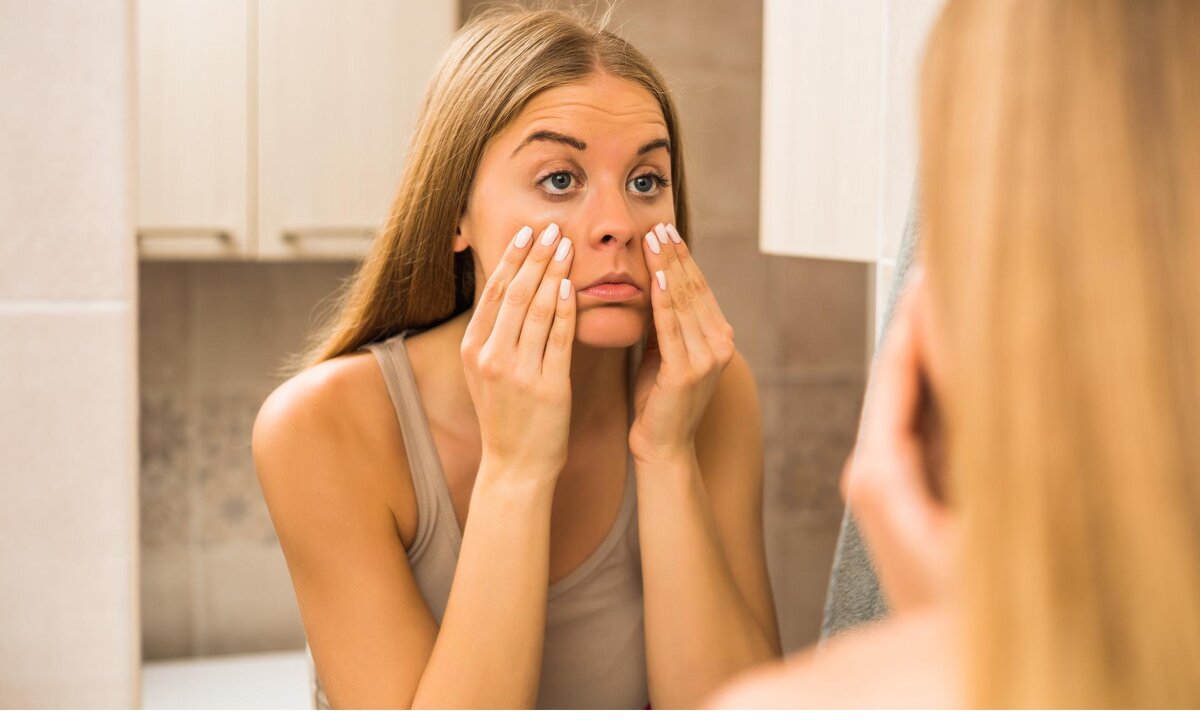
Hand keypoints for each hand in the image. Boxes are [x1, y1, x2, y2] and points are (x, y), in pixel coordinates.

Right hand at [461, 223, 576, 483]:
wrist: (517, 466)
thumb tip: (511, 289)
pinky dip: (565, 310)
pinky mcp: (546, 387)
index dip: (512, 258)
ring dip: (553, 272)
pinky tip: (573, 286)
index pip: (494, 292)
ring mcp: (517, 372)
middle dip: (535, 256)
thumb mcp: (488, 372)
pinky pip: (558, 339)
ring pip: (536, 310)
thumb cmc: (508, 417)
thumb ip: (496, 334)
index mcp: (474, 350)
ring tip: (568, 245)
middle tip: (553, 227)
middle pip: (515, 293)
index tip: (529, 231)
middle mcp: (491, 357)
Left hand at [629, 223, 734, 463]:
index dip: (682, 258)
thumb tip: (653, 283)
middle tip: (658, 224)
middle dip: (674, 255)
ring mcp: (707, 358)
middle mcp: (720, 344)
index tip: (664, 231)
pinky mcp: (687, 371)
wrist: (663, 447)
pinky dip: (662, 300)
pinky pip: (670, 327)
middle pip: (693, 289)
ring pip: (683, 302)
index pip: (698, 288)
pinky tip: (654, 277)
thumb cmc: (658, 400)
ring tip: (653, 240)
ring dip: (666, 267)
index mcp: (718, 337)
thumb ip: (666, 322)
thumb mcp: (664, 352)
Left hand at [841, 271, 955, 612]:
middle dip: (925, 322)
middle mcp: (879, 471)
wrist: (946, 664)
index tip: (928, 268)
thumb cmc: (955, 601)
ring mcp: (898, 481)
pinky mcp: (918, 493)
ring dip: (939, 347)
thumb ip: (962, 430)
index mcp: (880, 472)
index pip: (896, 373)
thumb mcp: (963, 506)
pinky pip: (933, 425)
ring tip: (955, 292)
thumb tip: (952, 357)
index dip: (914, 318)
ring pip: (922, 397)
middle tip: (944, 264)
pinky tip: (967, 354)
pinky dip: (950, 385)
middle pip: (904, 377)